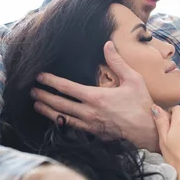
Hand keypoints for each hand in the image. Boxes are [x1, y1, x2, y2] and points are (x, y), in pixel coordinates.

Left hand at [31, 41, 159, 150]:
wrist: (147, 130)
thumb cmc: (141, 104)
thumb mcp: (133, 79)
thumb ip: (117, 62)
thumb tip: (107, 44)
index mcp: (96, 97)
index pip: (66, 87)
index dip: (50, 81)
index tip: (39, 76)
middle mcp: (89, 112)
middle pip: (59, 104)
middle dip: (43, 96)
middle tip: (31, 90)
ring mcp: (90, 125)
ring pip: (62, 118)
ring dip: (48, 110)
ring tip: (37, 104)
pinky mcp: (94, 134)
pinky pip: (72, 128)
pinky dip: (60, 122)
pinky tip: (56, 120)